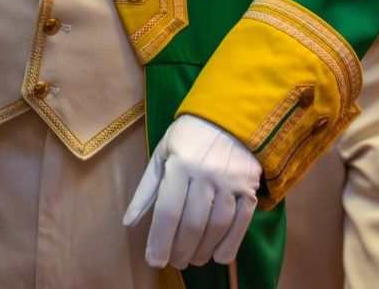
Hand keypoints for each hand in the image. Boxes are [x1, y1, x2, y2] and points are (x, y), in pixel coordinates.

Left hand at [123, 114, 260, 267]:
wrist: (231, 116)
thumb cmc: (189, 136)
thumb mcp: (162, 154)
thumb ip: (146, 190)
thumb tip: (129, 222)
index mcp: (180, 164)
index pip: (168, 211)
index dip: (160, 240)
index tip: (154, 260)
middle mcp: (206, 174)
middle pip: (193, 224)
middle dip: (180, 250)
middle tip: (173, 261)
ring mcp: (231, 182)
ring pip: (216, 227)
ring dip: (202, 250)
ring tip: (192, 259)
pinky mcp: (249, 189)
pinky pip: (240, 224)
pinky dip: (229, 245)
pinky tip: (217, 256)